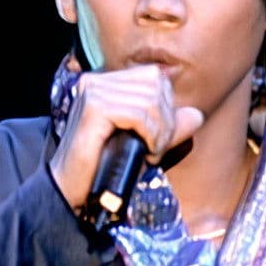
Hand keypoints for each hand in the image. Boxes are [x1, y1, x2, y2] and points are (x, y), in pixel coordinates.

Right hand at [49, 64, 204, 210]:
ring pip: (149, 99)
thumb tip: (197, 115)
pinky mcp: (93, 109)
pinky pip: (137, 114)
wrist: (69, 189)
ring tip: (150, 153)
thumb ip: (169, 127)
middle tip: (156, 148)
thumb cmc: (103, 166)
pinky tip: (145, 153)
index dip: (166, 106)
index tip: (159, 137)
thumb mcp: (143, 142)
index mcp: (105, 82)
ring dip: (159, 132)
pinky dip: (150, 135)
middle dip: (166, 120)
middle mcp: (96, 80)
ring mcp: (92, 91)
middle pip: (154, 84)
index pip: (153, 76)